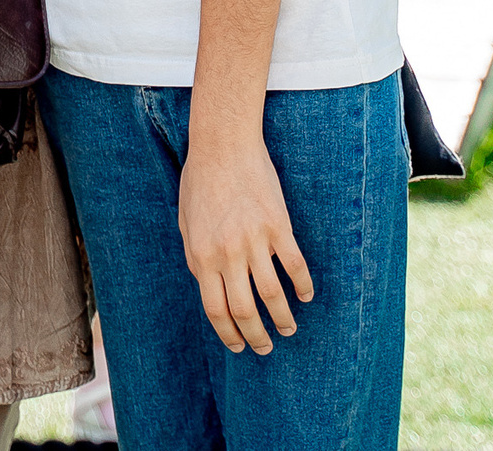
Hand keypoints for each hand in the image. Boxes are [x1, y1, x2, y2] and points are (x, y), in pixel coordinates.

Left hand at [180, 134, 312, 354]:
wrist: (223, 145)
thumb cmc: (199, 181)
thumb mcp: (186, 223)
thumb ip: (195, 256)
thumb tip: (206, 284)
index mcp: (202, 256)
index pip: (216, 310)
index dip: (229, 334)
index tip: (238, 346)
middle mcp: (228, 254)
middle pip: (245, 311)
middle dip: (257, 336)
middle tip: (266, 347)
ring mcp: (255, 241)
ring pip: (273, 295)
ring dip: (283, 319)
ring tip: (288, 330)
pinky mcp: (279, 227)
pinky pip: (295, 265)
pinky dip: (303, 286)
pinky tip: (306, 296)